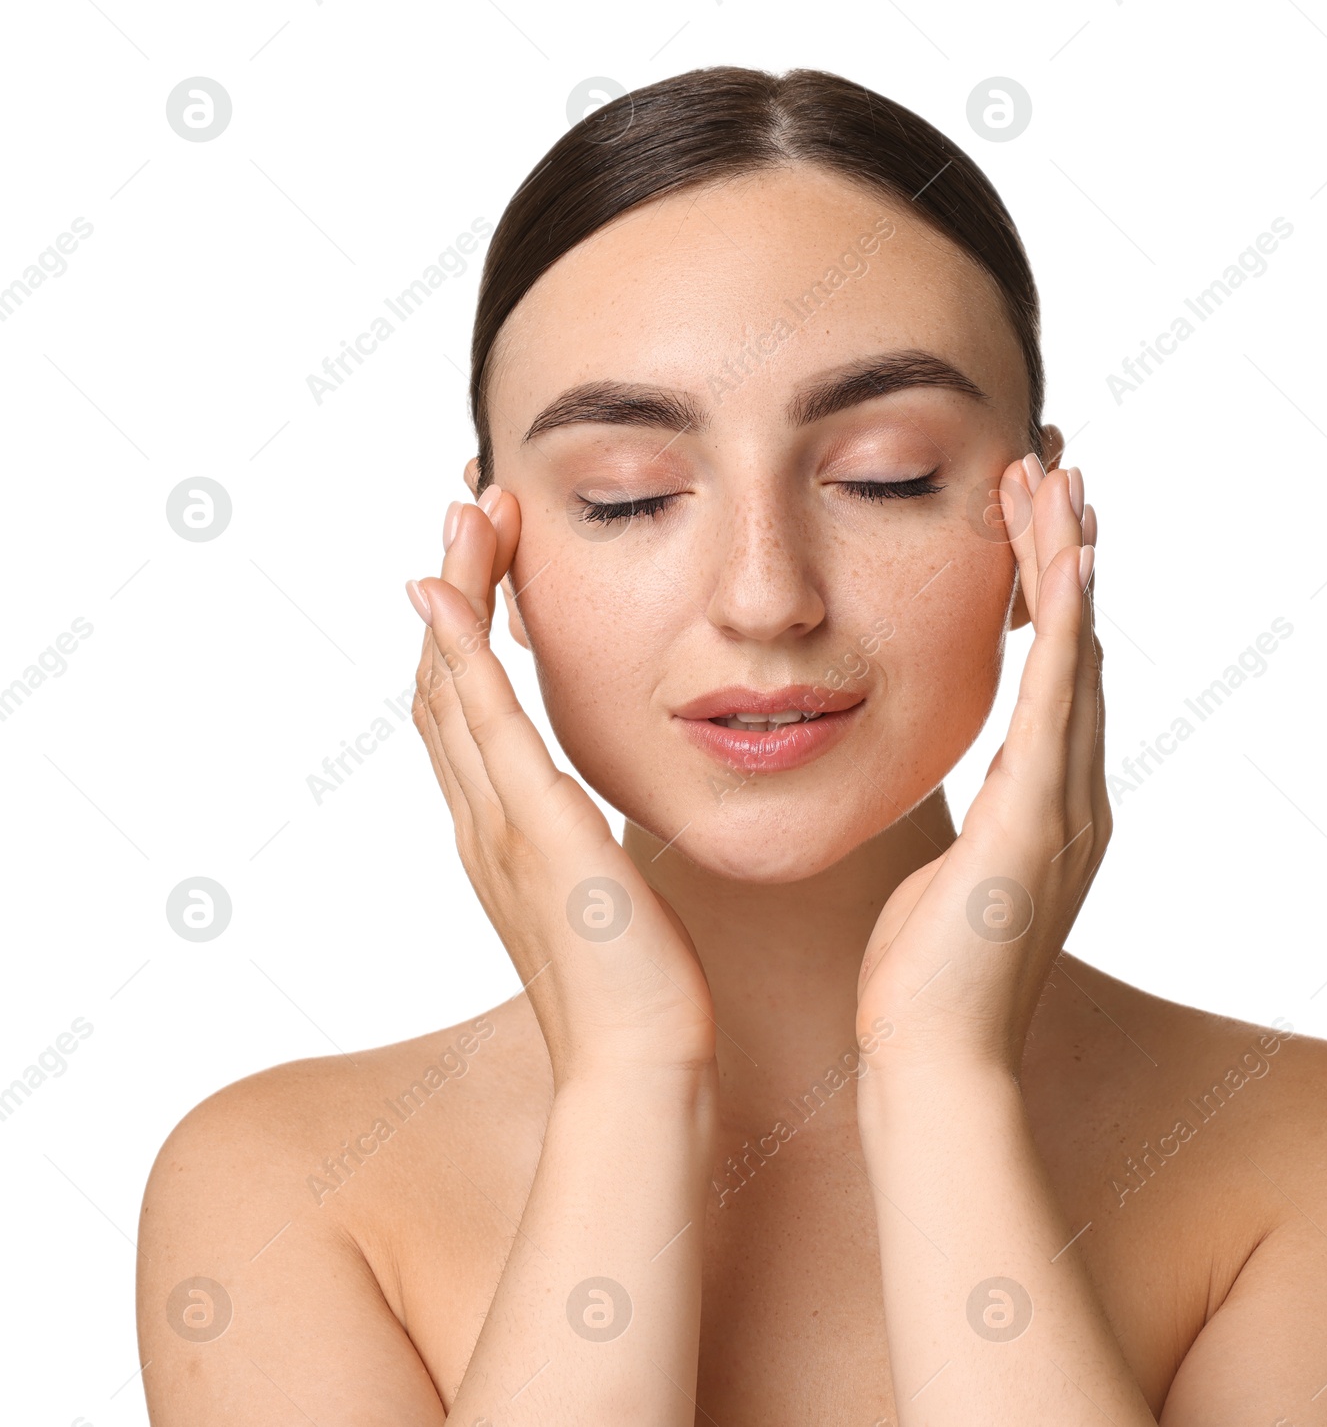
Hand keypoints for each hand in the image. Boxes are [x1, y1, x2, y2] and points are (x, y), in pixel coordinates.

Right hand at [406, 474, 716, 1085]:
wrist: (639, 1061)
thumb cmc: (636, 986)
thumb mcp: (608, 894)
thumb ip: (593, 848)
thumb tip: (604, 824)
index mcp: (503, 832)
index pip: (467, 711)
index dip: (465, 633)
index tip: (482, 561)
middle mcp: (483, 820)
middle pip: (443, 681)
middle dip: (452, 590)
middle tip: (463, 508)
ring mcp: (498, 824)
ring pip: (451, 685)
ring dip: (455, 594)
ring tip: (463, 514)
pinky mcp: (535, 830)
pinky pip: (484, 725)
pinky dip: (462, 655)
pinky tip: (452, 595)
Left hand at [855, 454, 1108, 1075]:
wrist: (932, 1063)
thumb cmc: (923, 984)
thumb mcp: (942, 882)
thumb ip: (962, 832)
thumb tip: (951, 807)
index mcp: (1048, 811)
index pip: (1052, 680)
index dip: (1052, 598)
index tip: (1036, 524)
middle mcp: (1074, 800)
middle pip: (1076, 652)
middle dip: (1068, 557)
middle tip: (1059, 471)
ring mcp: (1066, 810)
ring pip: (1074, 659)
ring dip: (1067, 567)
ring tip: (1058, 481)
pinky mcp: (1038, 822)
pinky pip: (1054, 705)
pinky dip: (1065, 630)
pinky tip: (1065, 565)